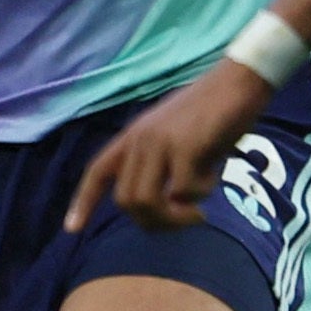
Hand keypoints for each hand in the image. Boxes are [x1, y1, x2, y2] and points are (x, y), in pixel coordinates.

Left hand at [65, 61, 276, 233]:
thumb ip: (164, 167)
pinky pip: (184, 192)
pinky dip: (202, 194)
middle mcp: (141, 139)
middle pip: (126, 201)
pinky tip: (215, 174)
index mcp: (134, 135)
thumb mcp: (178, 139)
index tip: (72, 229)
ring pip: (147, 202)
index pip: (99, 170)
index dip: (84, 201)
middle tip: (184, 219)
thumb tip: (169, 204)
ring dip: (174, 218)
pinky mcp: (185, 147)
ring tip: (198, 213)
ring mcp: (160, 143)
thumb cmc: (213, 112)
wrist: (239, 81)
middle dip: (154, 223)